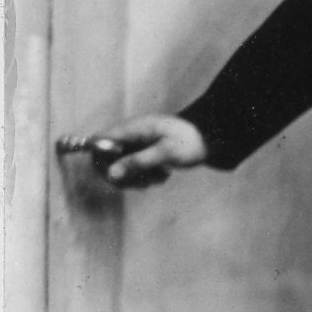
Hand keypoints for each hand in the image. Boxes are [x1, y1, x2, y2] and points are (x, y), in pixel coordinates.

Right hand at [69, 115, 208, 190]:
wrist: (213, 140)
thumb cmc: (192, 141)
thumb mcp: (166, 153)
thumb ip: (138, 162)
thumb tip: (111, 173)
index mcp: (133, 128)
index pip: (99, 141)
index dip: (99, 158)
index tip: (114, 174)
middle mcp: (130, 136)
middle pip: (106, 158)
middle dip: (121, 174)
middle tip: (140, 183)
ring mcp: (136, 146)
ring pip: (121, 168)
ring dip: (136, 178)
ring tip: (157, 178)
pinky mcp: (144, 156)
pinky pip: (135, 171)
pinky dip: (145, 177)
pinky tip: (162, 176)